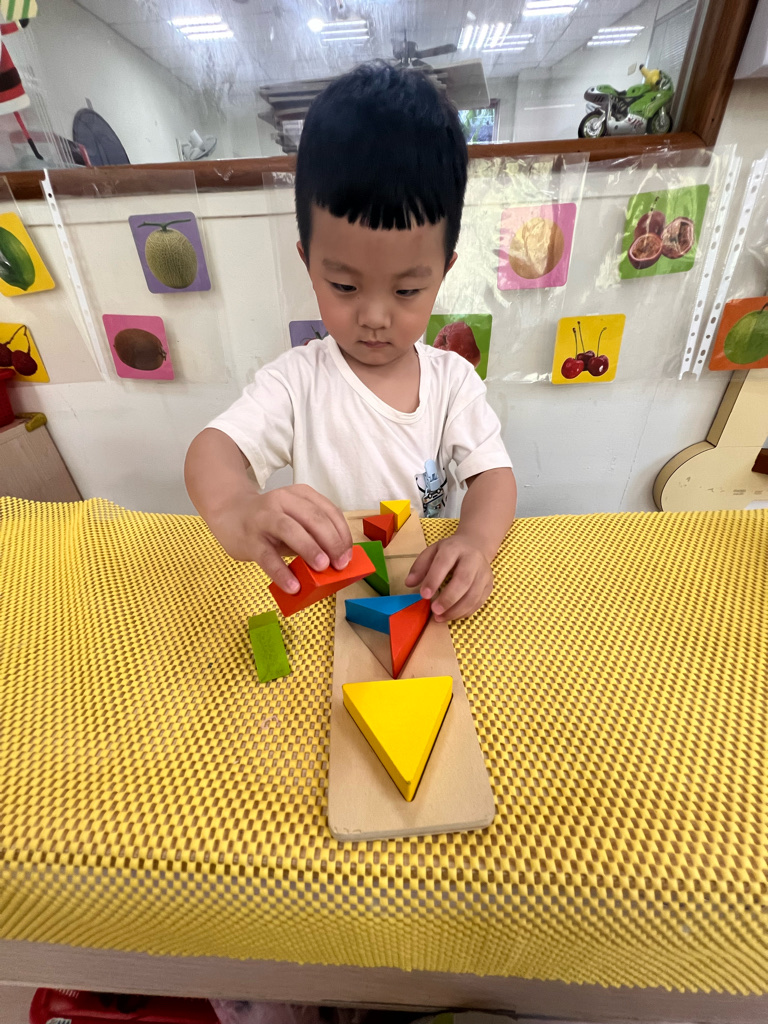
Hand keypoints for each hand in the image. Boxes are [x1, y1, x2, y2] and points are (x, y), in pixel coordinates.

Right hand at [207, 483, 352, 594]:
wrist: (229, 514)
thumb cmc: (270, 522)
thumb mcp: (295, 520)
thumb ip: (313, 536)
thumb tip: (336, 562)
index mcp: (300, 495)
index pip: (329, 512)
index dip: (342, 534)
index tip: (348, 556)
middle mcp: (283, 501)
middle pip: (313, 518)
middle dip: (331, 542)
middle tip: (340, 564)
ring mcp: (264, 518)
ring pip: (290, 530)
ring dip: (310, 548)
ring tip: (322, 568)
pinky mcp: (250, 538)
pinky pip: (267, 556)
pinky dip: (282, 572)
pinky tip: (293, 586)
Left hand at [405, 535, 492, 621]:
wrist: (475, 546)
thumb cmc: (450, 552)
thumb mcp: (432, 552)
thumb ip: (419, 567)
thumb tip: (408, 583)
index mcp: (455, 548)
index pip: (444, 562)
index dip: (434, 579)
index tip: (424, 595)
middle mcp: (473, 559)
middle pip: (464, 580)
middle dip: (448, 598)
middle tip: (434, 610)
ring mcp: (484, 573)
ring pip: (474, 594)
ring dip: (456, 610)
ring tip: (440, 617)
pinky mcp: (489, 585)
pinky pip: (479, 602)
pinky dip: (465, 612)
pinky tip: (452, 616)